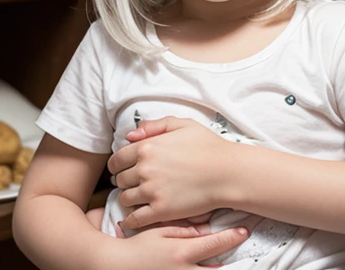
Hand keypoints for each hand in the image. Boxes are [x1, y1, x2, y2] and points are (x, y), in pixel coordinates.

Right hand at [107, 222, 248, 268]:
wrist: (115, 266)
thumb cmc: (138, 247)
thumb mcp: (161, 231)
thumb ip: (184, 230)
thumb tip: (206, 229)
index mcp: (182, 252)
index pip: (215, 244)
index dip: (232, 237)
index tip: (244, 232)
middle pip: (217, 269)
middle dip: (231, 261)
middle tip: (241, 249)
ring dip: (219, 269)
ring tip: (230, 263)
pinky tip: (211, 267)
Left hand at [108, 116, 241, 230]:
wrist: (227, 171)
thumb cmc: (208, 146)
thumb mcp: (184, 125)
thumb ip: (155, 126)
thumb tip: (130, 135)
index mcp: (148, 147)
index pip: (117, 159)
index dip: (118, 164)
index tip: (124, 168)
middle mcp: (145, 169)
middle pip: (120, 179)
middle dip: (126, 180)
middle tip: (136, 181)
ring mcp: (151, 191)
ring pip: (124, 199)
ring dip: (130, 198)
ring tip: (141, 196)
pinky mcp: (160, 210)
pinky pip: (134, 219)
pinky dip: (131, 219)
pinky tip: (136, 216)